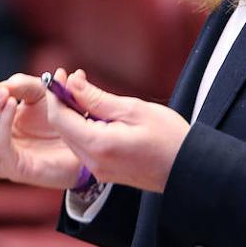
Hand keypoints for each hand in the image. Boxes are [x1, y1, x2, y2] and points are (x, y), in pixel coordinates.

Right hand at [0, 70, 82, 189]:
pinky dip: (2, 122)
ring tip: (4, 93)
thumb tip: (1, 85)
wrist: (84, 146)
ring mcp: (0, 160)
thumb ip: (21, 84)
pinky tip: (12, 104)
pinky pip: (0, 144)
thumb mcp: (39, 93)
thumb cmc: (59, 119)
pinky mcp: (15, 170)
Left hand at [45, 69, 189, 193]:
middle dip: (64, 102)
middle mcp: (93, 162)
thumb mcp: (133, 109)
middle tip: (75, 78)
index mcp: (98, 145)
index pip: (59, 118)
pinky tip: (96, 112)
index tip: (61, 74)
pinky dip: (84, 127)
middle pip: (62, 129)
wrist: (189, 168)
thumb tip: (71, 83)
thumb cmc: (169, 138)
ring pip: (72, 138)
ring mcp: (98, 171)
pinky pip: (84, 147)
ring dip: (73, 114)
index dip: (56, 94)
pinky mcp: (105, 172)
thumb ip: (97, 98)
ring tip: (87, 92)